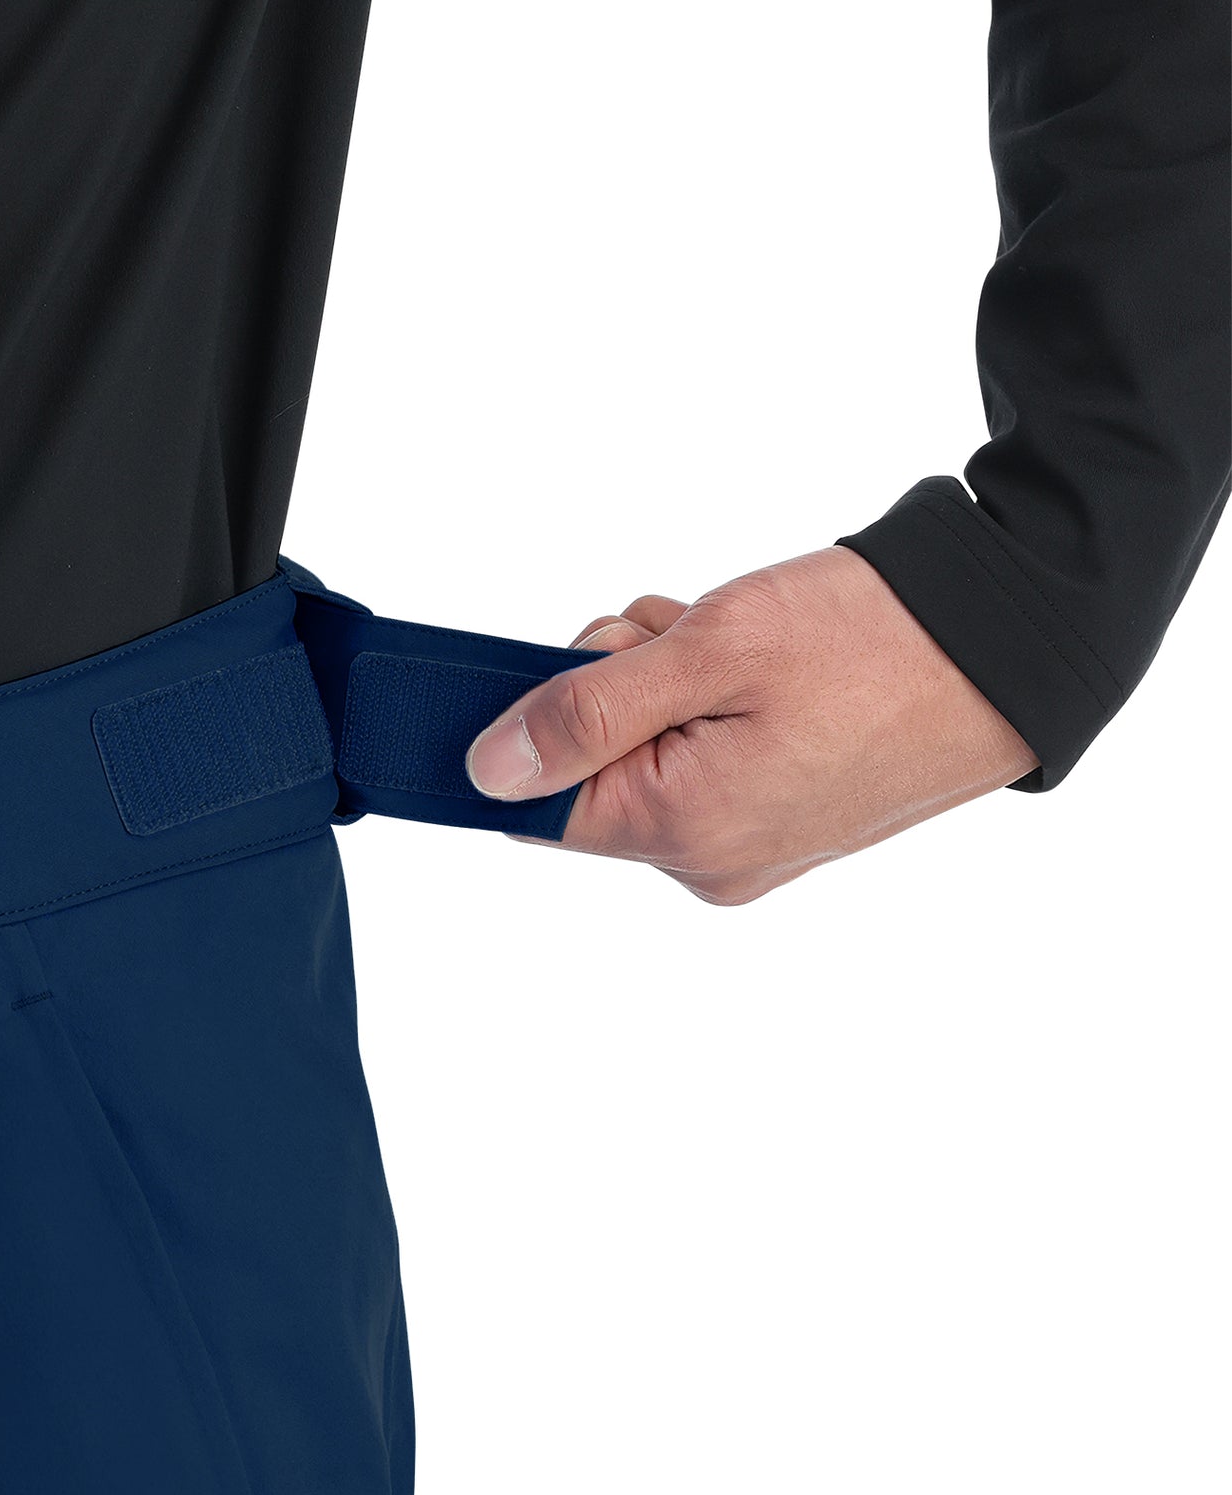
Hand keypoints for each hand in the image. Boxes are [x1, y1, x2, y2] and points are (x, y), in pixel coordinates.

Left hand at [463, 546, 1037, 903]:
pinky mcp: (784, 819)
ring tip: (735, 642)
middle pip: (591, 771)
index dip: (539, 719)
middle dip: (610, 683)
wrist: (1010, 645)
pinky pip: (701, 760)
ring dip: (661, 681)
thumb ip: (586, 710)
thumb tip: (484, 770)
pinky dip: (707, 700)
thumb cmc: (870, 641)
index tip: (594, 657)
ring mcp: (751, 845)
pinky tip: (761, 663)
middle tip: (681, 633)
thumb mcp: (709, 651)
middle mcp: (711, 862)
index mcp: (684, 833)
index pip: (537, 804)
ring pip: (644, 754)